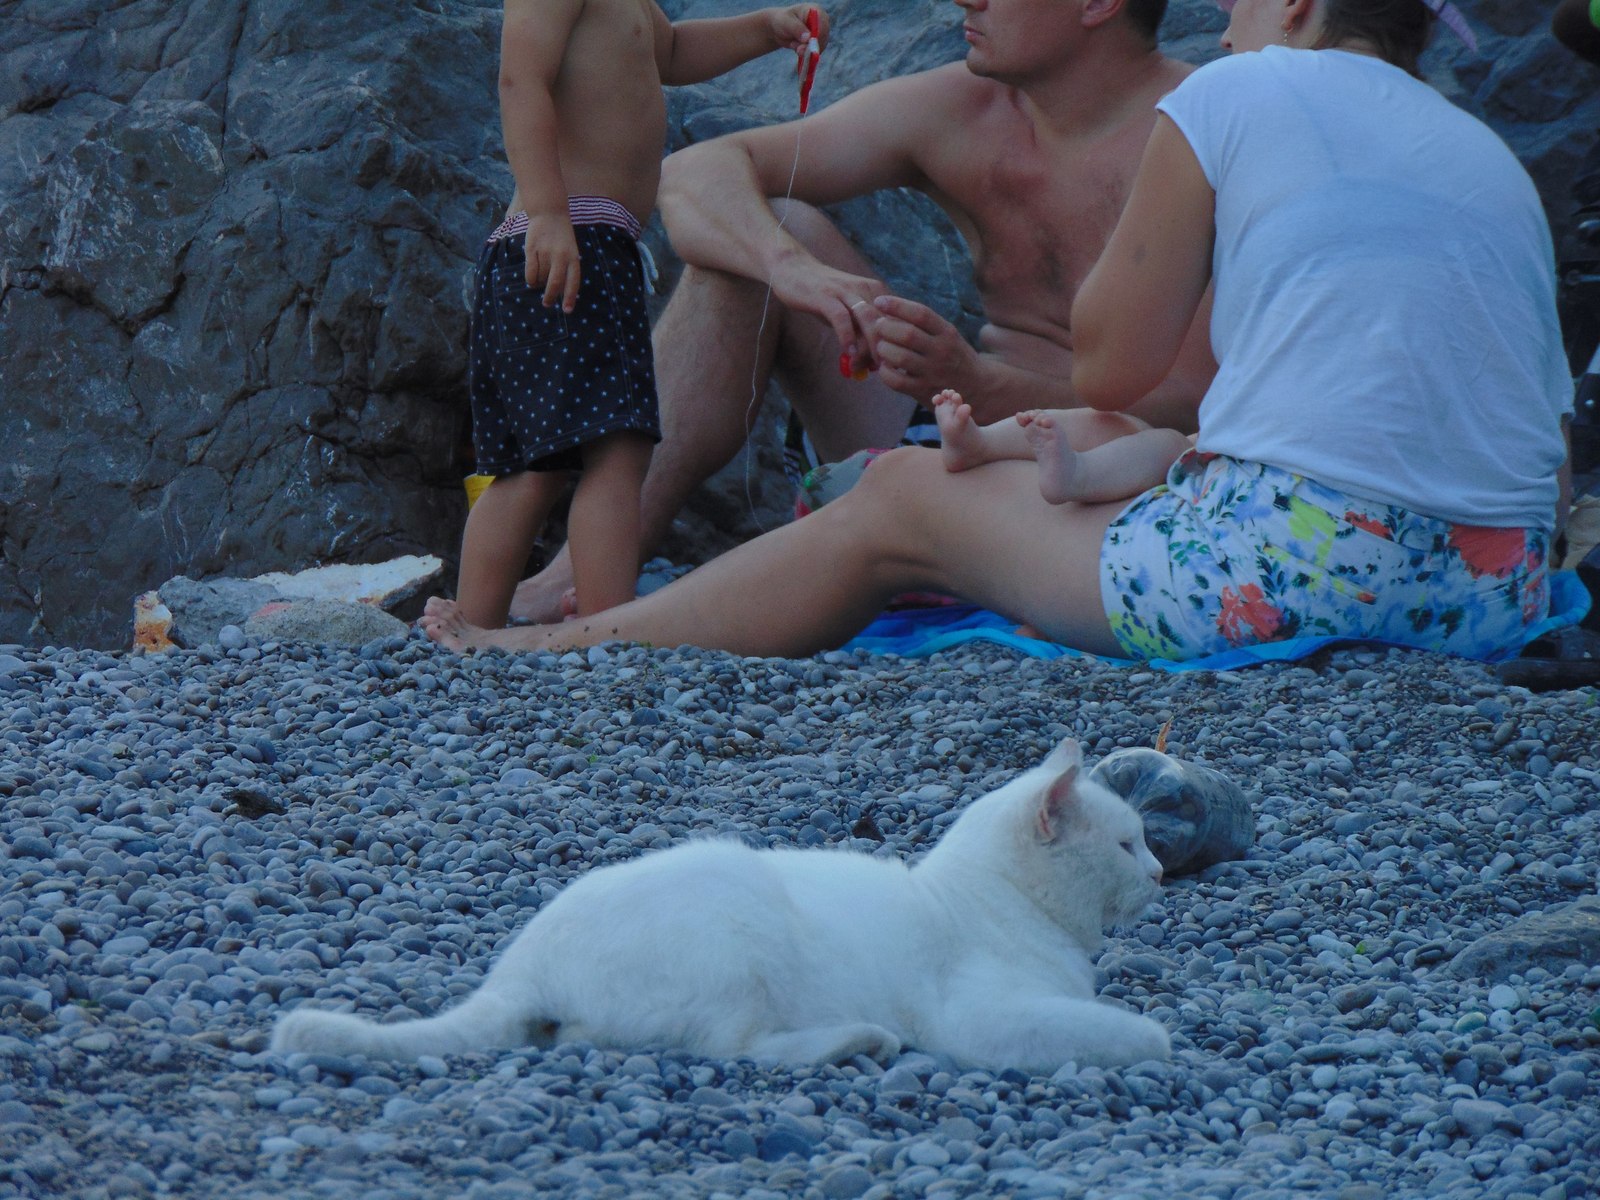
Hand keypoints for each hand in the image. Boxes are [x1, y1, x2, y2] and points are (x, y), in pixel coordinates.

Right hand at [523, 214, 580, 311]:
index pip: (573, 282)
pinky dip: (531, 279)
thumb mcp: (571, 251)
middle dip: (550, 297)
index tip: (567, 310)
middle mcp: (561, 256)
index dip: (570, 297)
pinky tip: (532, 279)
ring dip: (540, 284)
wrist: (549, 213)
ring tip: (540, 280)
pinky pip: (530, 272)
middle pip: (555, 283)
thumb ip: (567, 269)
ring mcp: (546, 253)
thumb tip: (560, 292)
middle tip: (547, 303)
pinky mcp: (532, 249)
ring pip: (541, 278)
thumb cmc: (562, 237)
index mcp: (573, 258)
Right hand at [768, 256, 885, 368]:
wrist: (794, 269)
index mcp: (876, 291)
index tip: (895, 364)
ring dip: (870, 347)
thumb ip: (861, 333)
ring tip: (869, 367)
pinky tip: (848, 354)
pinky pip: (842, 318)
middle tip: (885, 370)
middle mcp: (865, 289)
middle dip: (888, 349)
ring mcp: (845, 291)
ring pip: (868, 320)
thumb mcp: (848, 313)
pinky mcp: (826, 296)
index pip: (896, 320)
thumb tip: (873, 363)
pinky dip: (847, 337)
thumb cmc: (824, 296)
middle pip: (885, 322)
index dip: (898, 344)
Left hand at [770, 4, 829, 54]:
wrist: (779, 28)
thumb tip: (808, 38)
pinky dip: (806, 54)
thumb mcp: (786, 22)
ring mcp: (821, 33)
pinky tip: (797, 48)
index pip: (823, 23)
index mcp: (816, 10)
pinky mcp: (818, 43)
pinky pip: (816, 52)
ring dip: (806, 50)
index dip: (818, 35)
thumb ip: (797, 28)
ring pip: (820, 47)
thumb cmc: (782, 20)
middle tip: (798, 50)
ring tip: (793, 44)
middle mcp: (821, 21)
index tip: (808, 43)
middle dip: (811, 46)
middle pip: (823, 37)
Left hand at [864, 295, 978, 404]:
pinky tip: (885, 367)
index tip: (879, 300)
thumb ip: (924, 324)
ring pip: (900, 357)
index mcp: (947, 332)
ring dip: (883, 349)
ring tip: (881, 346)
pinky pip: (897, 381)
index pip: (921, 314)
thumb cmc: (954, 356)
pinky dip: (885, 372)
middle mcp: (941, 351)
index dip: (897, 305)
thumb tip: (888, 308)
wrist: (978, 387)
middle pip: (907, 335)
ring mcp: (933, 373)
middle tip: (879, 326)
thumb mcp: (948, 335)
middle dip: (886, 327)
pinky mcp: (923, 391)